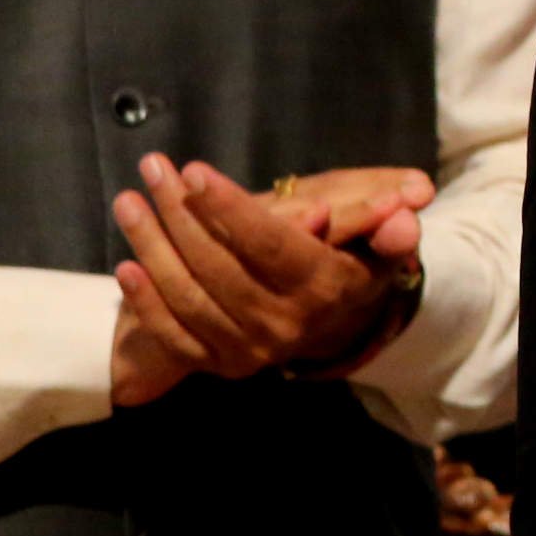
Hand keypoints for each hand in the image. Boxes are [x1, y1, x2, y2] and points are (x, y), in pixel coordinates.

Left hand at [108, 155, 424, 390]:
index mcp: (324, 289)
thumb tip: (409, 204)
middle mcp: (284, 327)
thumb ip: (389, 225)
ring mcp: (248, 351)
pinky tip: (127, 265)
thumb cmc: (347, 264)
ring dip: (152, 247)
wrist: (330, 326)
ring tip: (130, 201)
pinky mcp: (218, 364)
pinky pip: (174, 336)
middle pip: (219, 267)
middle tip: (153, 170)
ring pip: (190, 297)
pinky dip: (147, 303)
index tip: (196, 172)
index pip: (270, 246)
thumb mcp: (379, 244)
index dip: (230, 209)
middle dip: (180, 215)